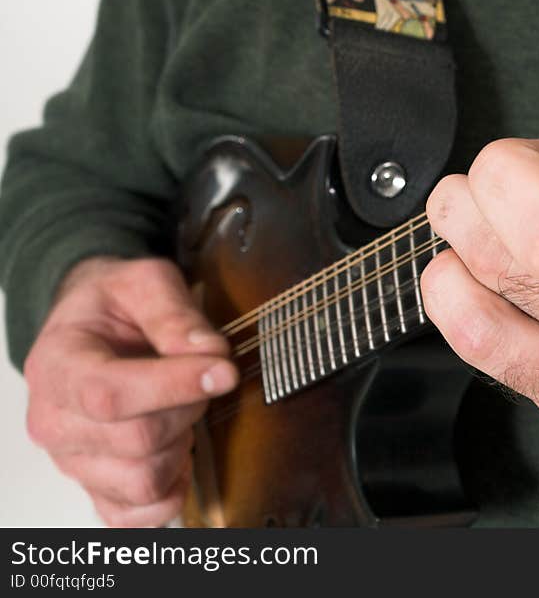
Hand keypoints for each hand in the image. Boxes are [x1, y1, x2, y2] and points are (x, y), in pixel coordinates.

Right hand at [23, 257, 237, 525]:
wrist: (89, 328)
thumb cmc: (113, 306)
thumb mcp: (144, 282)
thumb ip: (174, 312)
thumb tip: (208, 353)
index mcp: (58, 366)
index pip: (111, 394)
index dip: (175, 386)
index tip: (223, 370)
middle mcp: (56, 422)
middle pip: (137, 440)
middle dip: (187, 408)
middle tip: (200, 379)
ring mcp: (74, 461)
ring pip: (143, 481)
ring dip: (181, 447)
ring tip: (181, 412)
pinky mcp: (96, 487)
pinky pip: (135, 516)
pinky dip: (169, 492)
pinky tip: (179, 455)